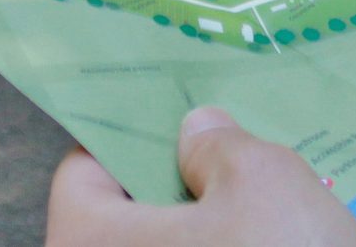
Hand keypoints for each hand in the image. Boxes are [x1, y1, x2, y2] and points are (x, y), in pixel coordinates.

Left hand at [44, 107, 355, 246]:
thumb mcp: (263, 179)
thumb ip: (218, 144)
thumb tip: (197, 133)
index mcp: (86, 244)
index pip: (84, 173)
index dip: (135, 138)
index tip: (181, 121)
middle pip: (128, 223)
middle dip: (181, 190)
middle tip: (233, 158)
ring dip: (214, 236)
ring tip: (271, 208)